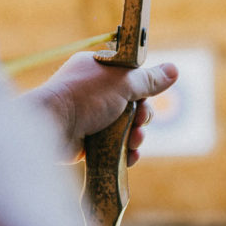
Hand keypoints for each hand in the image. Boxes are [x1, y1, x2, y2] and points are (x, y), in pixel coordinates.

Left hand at [28, 52, 178, 165]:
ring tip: (133, 142)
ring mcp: (89, 117)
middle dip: (141, 117)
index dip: (143, 89)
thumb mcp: (122, 83)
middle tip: (138, 122)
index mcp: (98, 69)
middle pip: (132, 104)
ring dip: (135, 136)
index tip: (146, 96)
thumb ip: (149, 80)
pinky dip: (124, 151)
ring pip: (125, 128)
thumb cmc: (84, 97)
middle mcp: (93, 91)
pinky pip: (114, 146)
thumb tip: (174, 70)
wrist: (51, 127)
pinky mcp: (87, 140)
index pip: (130, 77)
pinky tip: (130, 156)